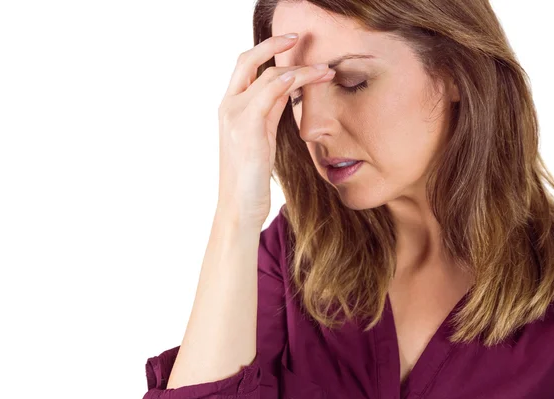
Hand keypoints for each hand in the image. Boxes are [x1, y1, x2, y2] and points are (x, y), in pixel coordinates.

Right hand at [216, 33, 334, 224]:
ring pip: (268, 76)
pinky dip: (291, 81)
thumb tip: (290, 89)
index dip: (268, 52)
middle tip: (299, 36)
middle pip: (246, 60)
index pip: (247, 68)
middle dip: (273, 44)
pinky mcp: (246, 128)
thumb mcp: (262, 138)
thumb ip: (270, 111)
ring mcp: (234, 116)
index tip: (292, 43)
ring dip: (300, 69)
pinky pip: (270, 92)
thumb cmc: (251, 178)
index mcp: (230, 109)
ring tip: (325, 71)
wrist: (239, 207)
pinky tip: (310, 79)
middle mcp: (228, 107)